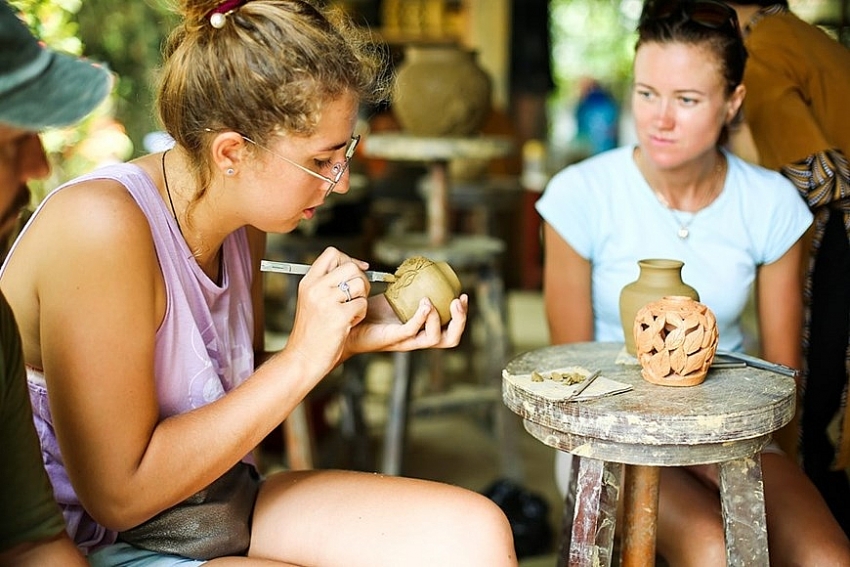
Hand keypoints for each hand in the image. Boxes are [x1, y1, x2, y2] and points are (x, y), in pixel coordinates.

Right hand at [284, 247, 371, 374]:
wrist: (303, 357)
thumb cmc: (312, 331)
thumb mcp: (312, 300)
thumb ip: (329, 282)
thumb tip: (358, 266)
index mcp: (308, 281)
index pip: (332, 253)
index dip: (349, 260)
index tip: (356, 272)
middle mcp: (316, 288)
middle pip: (351, 267)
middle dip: (361, 280)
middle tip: (356, 297)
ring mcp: (327, 301)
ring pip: (360, 285)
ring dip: (361, 300)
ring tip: (350, 313)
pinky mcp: (339, 316)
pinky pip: (362, 305)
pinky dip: (360, 315)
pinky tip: (348, 324)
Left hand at [344, 292, 468, 355]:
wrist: (345, 324)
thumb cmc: (367, 312)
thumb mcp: (393, 297)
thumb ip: (407, 286)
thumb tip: (416, 266)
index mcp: (421, 330)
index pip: (449, 329)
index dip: (461, 315)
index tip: (462, 294)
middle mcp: (417, 338)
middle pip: (450, 339)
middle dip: (460, 320)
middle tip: (458, 301)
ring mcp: (406, 341)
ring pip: (435, 338)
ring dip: (439, 318)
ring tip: (434, 300)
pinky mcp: (392, 339)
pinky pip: (412, 331)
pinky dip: (422, 317)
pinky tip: (424, 303)